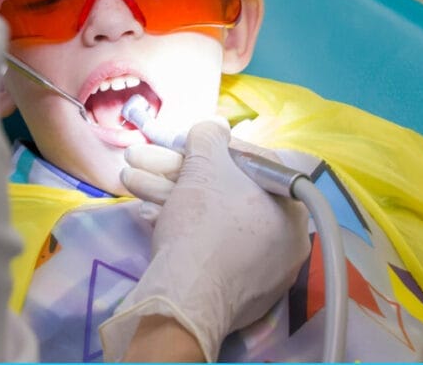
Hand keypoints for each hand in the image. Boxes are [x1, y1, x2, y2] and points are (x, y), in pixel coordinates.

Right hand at [100, 119, 310, 361]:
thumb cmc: (204, 223)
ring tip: (131, 180)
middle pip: (225, 191)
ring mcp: (261, 270)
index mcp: (291, 206)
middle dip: (178, 172)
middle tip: (144, 161)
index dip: (213, 146)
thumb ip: (210, 135)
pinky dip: (181, 229)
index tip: (184, 144)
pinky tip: (149, 216)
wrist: (185, 297)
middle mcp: (284, 239)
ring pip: (211, 219)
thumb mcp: (204, 165)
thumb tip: (216, 124)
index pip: (252, 162)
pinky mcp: (235, 292)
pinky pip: (209, 248)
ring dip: (169, 195)